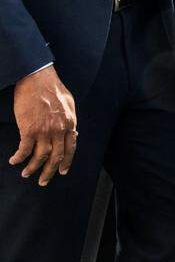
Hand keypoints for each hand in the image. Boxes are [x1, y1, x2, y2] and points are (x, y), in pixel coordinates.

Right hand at [8, 66, 76, 185]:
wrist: (38, 79)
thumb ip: (69, 119)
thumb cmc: (53, 89)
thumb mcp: (69, 104)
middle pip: (56, 156)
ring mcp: (45, 131)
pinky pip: (24, 150)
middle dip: (49, 171)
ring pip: (40, 157)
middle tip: (43, 182)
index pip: (71, 148)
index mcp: (70, 123)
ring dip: (32, 168)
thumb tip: (72, 130)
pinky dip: (19, 158)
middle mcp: (59, 130)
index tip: (62, 171)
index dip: (66, 161)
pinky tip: (14, 160)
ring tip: (26, 174)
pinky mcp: (29, 130)